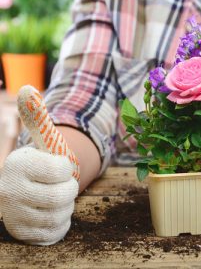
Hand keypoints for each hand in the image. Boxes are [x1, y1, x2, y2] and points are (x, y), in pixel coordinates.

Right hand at [0, 86, 79, 244]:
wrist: (26, 191)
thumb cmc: (40, 164)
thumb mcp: (42, 142)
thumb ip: (38, 117)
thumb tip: (28, 87)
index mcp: (17, 164)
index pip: (62, 169)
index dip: (66, 168)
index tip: (55, 167)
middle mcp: (8, 191)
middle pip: (64, 195)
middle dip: (69, 189)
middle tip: (58, 185)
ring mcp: (13, 215)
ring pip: (61, 214)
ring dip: (65, 206)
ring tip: (53, 197)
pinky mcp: (21, 234)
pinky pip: (57, 232)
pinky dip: (61, 223)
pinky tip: (50, 212)